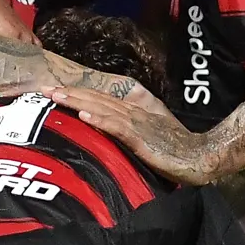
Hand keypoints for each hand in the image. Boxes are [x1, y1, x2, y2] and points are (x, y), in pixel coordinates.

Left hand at [58, 80, 221, 184]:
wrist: (200, 157)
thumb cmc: (177, 149)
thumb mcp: (151, 133)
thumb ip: (130, 128)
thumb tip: (107, 126)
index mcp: (137, 108)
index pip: (102, 96)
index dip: (79, 91)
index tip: (56, 88)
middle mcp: (135, 110)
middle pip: (97, 97)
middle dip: (70, 92)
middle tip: (44, 87)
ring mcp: (138, 123)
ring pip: (102, 107)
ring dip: (78, 101)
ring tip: (56, 95)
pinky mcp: (141, 138)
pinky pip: (117, 127)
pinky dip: (100, 119)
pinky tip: (84, 115)